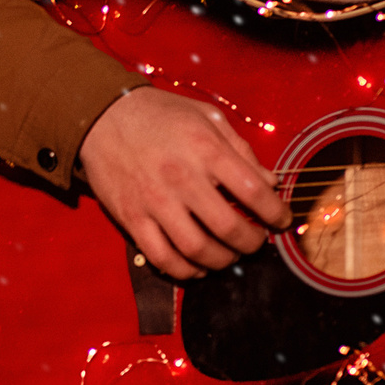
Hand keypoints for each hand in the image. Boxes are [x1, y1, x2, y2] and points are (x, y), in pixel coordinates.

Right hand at [78, 88, 288, 279]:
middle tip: (256, 241)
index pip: (254, 191)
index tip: (282, 220)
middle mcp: (182, 178)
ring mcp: (155, 202)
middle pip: (229, 228)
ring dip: (223, 260)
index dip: (275, 213)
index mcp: (205, 149)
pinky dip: (186, 271)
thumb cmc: (160, 114)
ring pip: (198, 250)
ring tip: (230, 254)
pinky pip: (163, 259)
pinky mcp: (132, 219)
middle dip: (252, 242)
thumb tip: (270, 182)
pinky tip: (198, 266)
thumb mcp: (206, 116)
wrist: (102, 115)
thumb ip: (240, 149)